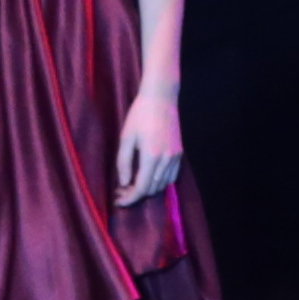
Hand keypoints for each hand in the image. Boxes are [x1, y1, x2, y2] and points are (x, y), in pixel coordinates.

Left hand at [115, 83, 187, 206]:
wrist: (161, 97)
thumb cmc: (140, 115)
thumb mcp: (126, 138)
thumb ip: (123, 162)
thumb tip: (124, 183)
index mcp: (151, 156)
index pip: (141, 188)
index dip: (129, 198)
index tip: (118, 201)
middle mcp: (166, 160)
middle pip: (152, 189)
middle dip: (136, 194)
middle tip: (121, 190)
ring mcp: (176, 157)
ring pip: (163, 185)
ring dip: (148, 189)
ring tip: (133, 184)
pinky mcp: (180, 153)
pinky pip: (171, 176)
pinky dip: (159, 181)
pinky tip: (148, 175)